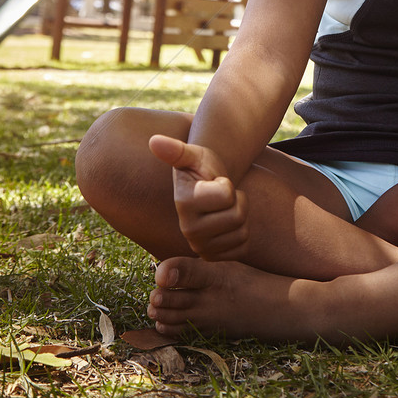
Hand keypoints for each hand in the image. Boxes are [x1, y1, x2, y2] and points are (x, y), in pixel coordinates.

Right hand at [148, 135, 249, 261]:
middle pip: (237, 215)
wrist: (208, 191)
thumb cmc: (201, 168)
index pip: (226, 194)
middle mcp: (188, 230)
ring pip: (242, 230)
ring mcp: (200, 247)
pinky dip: (241, 233)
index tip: (214, 182)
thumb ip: (176, 149)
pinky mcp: (214, 257)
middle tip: (222, 196)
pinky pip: (243, 246)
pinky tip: (227, 225)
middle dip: (236, 200)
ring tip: (224, 208)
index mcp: (183, 203)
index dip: (226, 184)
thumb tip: (154, 140)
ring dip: (240, 215)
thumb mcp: (193, 155)